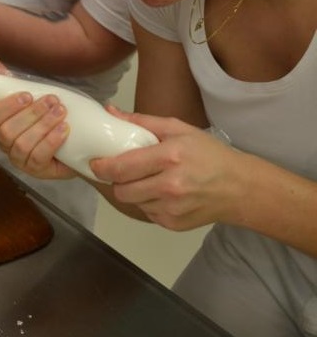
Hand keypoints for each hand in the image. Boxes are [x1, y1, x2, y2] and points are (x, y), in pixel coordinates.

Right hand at [0, 88, 76, 181]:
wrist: (76, 144)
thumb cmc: (48, 117)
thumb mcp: (33, 96)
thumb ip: (11, 80)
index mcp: (1, 124)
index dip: (6, 106)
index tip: (27, 95)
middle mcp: (6, 144)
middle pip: (7, 131)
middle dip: (31, 114)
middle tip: (52, 101)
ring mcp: (20, 160)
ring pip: (23, 145)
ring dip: (43, 126)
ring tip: (61, 113)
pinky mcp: (36, 170)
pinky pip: (38, 157)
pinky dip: (51, 141)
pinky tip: (64, 130)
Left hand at [91, 115, 238, 229]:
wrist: (240, 188)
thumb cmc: (209, 154)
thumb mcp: (179, 129)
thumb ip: (142, 121)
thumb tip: (110, 112)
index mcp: (169, 157)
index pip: (121, 168)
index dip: (102, 167)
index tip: (95, 162)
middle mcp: (169, 186)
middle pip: (122, 190)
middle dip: (116, 181)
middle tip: (122, 171)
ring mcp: (172, 208)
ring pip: (133, 203)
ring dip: (133, 192)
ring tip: (148, 180)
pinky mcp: (174, 224)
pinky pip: (147, 213)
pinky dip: (148, 203)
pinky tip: (162, 192)